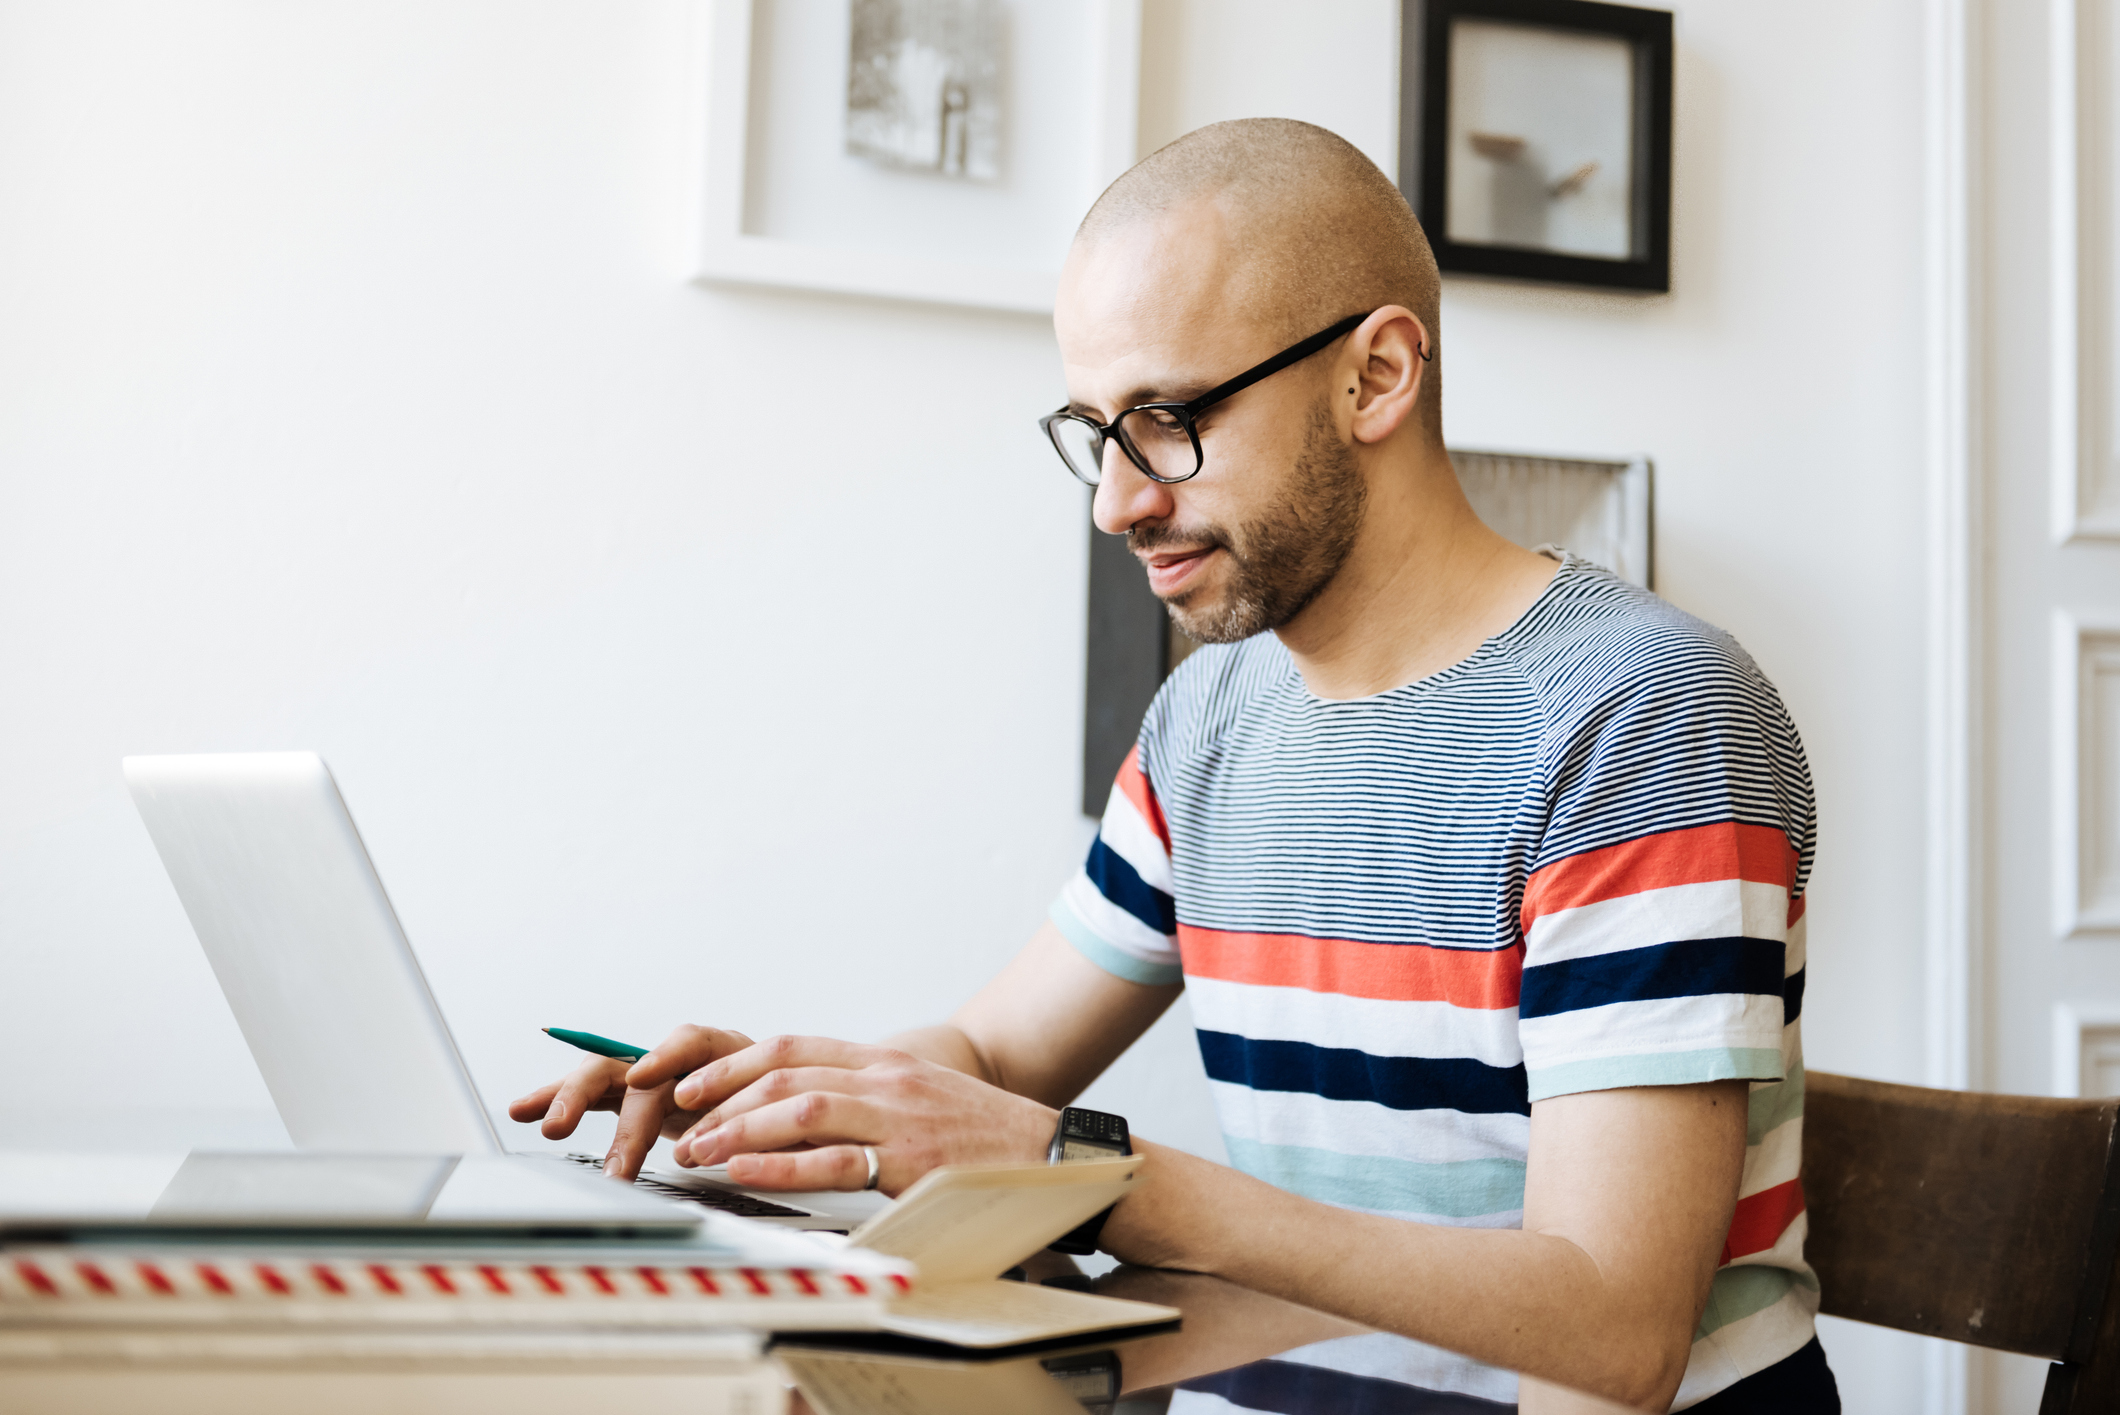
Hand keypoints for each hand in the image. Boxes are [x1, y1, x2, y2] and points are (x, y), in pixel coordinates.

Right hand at [506, 1024, 754, 1178]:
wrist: (776, 1106)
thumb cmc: (776, 1106)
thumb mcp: (774, 1113)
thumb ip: (748, 1122)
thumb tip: (719, 1147)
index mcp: (720, 1049)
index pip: (688, 1043)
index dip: (662, 1058)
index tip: (640, 1079)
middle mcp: (676, 1058)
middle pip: (626, 1065)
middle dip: (589, 1093)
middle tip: (562, 1128)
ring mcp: (649, 1076)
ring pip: (599, 1078)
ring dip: (564, 1098)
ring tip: (534, 1119)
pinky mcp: (632, 1096)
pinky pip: (593, 1098)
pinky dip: (560, 1103)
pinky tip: (524, 1111)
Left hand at [664, 1034, 1058, 1194]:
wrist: (1052, 1155)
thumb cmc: (983, 1138)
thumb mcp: (919, 1101)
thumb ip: (866, 1099)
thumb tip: (804, 1113)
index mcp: (883, 1062)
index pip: (792, 1048)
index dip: (733, 1064)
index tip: (691, 1085)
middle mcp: (885, 1078)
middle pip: (784, 1073)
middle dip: (722, 1098)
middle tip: (680, 1124)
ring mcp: (898, 1116)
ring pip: (800, 1108)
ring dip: (738, 1130)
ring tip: (697, 1152)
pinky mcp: (909, 1160)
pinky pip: (833, 1160)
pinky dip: (780, 1164)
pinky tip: (744, 1171)